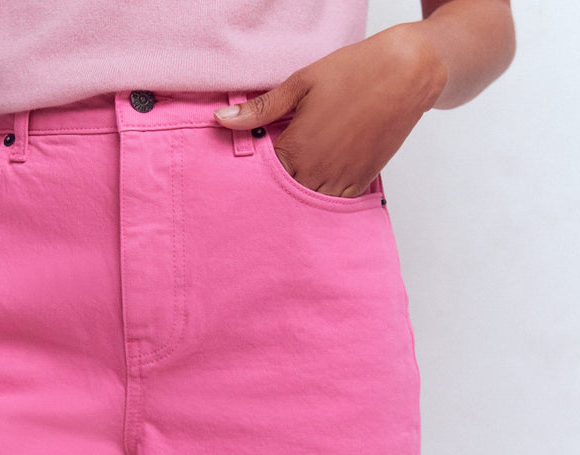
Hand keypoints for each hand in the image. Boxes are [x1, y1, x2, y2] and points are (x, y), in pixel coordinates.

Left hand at [214, 22, 448, 196]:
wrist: (405, 74)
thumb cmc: (353, 74)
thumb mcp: (300, 84)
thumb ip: (261, 109)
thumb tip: (221, 120)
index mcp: (296, 149)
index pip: (263, 179)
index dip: (254, 178)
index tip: (246, 178)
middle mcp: (317, 172)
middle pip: (283, 198)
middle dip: (274, 194)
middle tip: (265, 191)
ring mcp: (340, 181)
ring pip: (308, 206)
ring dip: (297, 202)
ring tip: (290, 193)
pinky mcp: (360, 183)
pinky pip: (334, 205)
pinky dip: (322, 202)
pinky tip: (315, 191)